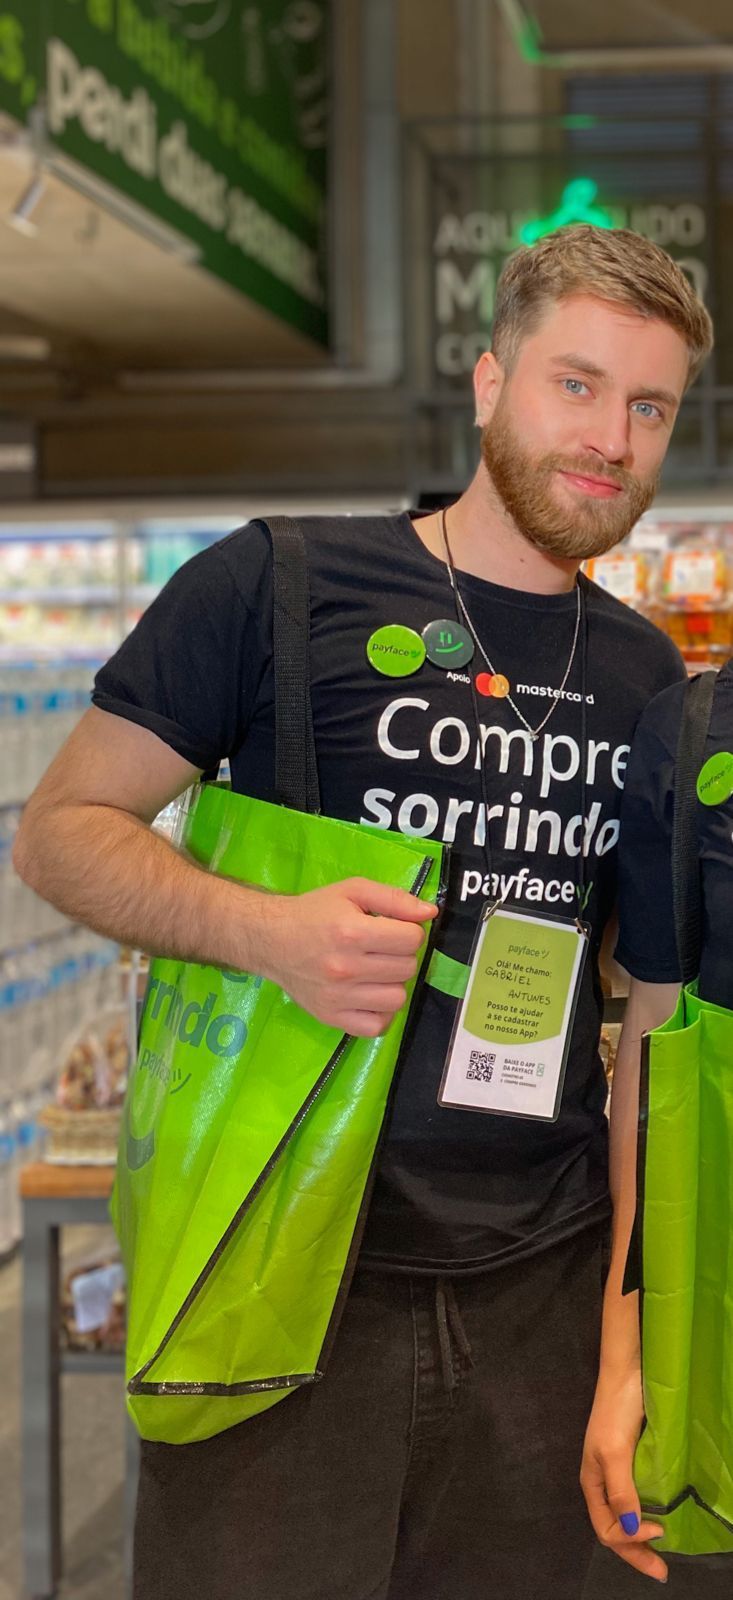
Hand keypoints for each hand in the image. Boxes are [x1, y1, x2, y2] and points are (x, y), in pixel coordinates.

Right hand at [258, 876, 436, 1036]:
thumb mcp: (352, 891)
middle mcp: (346, 968)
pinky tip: (369, 995)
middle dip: (400, 955)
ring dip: (392, 983)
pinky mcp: (331, 1017)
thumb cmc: (314, 911)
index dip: (408, 931)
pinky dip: (379, 1012)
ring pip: (397, 998)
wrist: (271, 939)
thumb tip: (430, 913)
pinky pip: (377, 1026)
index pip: (412, 939)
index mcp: (352, 932)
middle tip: (380, 948)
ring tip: (374, 972)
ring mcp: (338, 997)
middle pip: (407, 968)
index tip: (391, 929)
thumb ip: (394, 898)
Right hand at [581, 1366, 667, 1583]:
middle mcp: (602, 1483)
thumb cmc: (616, 1413)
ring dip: (641, 1538)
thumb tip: (630, 1528)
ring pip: (625, 1517)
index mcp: (592, 1483)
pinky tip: (659, 1518)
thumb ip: (620, 1490)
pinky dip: (646, 1517)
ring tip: (661, 1552)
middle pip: (615, 1528)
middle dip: (636, 1553)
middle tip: (662, 1571)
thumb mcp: (615, 1452)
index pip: (606, 1529)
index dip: (630, 1539)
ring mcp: (616, 1473)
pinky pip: (635, 1500)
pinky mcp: (630, 1462)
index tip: (658, 1531)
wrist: (626, 1374)